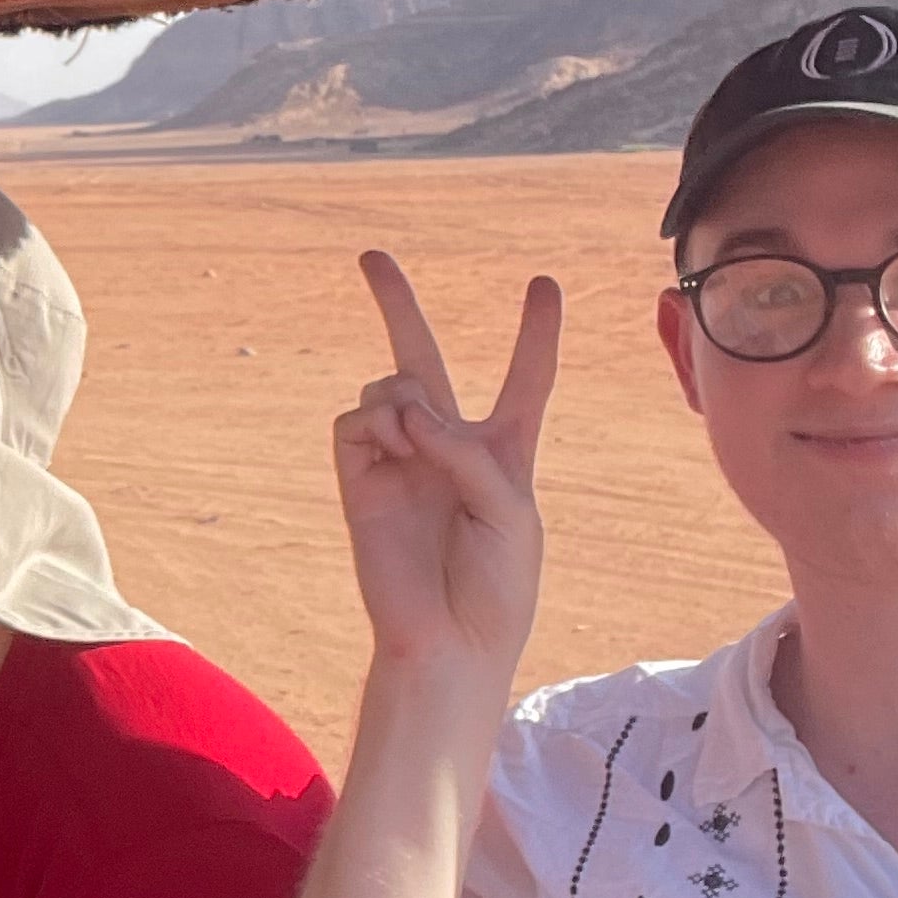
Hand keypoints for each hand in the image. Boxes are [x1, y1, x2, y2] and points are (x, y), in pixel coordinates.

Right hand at [334, 252, 561, 680]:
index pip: (525, 380)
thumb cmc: (497, 586)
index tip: (543, 284)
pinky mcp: (359, 479)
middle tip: (371, 255)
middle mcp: (447, 446)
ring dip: (406, 400)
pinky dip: (375, 422)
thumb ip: (466, 451)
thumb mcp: (510, 510)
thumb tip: (402, 411)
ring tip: (414, 440)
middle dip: (395, 304)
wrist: (448, 642)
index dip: (535, 332)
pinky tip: (392, 446)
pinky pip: (355, 420)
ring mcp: (398, 459)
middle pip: (422, 357)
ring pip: (390, 388)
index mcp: (505, 453)